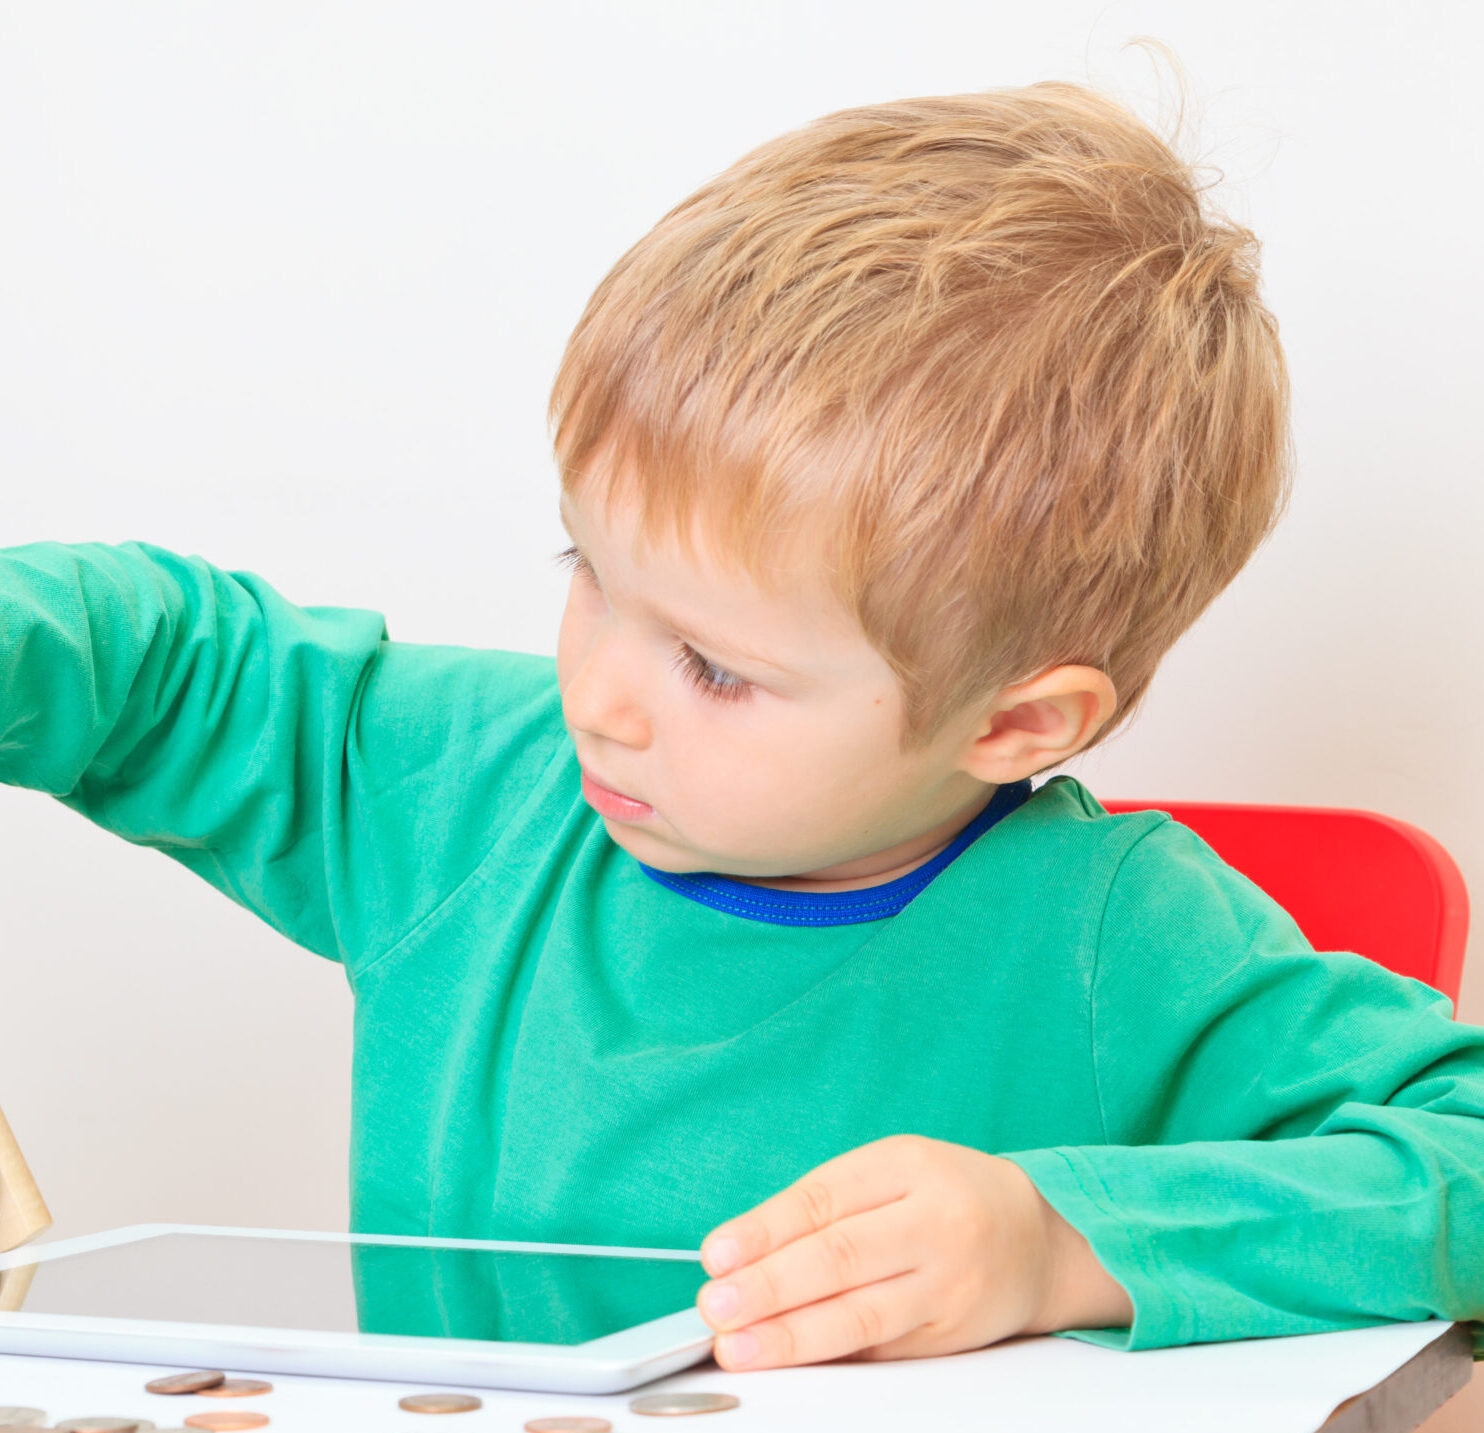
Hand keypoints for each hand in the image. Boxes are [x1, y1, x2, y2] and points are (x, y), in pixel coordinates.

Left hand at [695, 1134, 1071, 1369]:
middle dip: (769, 1287)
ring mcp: (946, 1285)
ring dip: (790, 1336)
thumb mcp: (892, 1170)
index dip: (766, 1230)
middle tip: (717, 1306)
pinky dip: (826, 1357)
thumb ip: (826, 1205)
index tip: (717, 1255)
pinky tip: (787, 1360)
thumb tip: (743, 1252)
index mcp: (910, 1167)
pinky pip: (878, 1349)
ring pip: (860, 1315)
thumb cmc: (947, 1196)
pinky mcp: (948, 1337)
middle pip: (841, 1258)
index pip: (826, 1199)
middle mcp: (934, 1224)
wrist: (1038, 1240)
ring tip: (738, 1347)